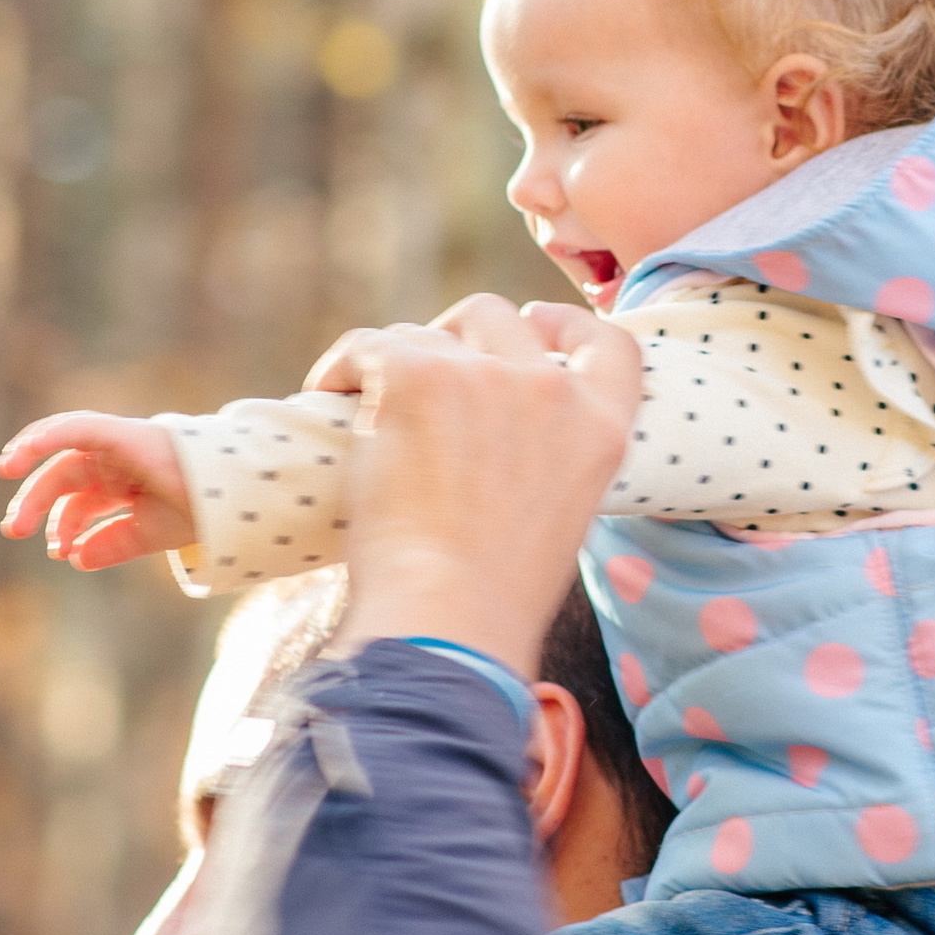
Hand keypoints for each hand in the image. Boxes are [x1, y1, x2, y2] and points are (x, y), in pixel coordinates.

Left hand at [0, 411, 193, 569]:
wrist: (234, 494)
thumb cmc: (201, 510)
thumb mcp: (150, 534)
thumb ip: (113, 544)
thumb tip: (76, 558)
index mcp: (125, 484)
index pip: (80, 499)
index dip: (62, 523)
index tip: (55, 551)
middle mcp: (117, 461)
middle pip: (64, 478)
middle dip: (36, 504)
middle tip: (13, 530)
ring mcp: (119, 444)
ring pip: (62, 455)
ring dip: (34, 476)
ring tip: (12, 499)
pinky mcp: (123, 432)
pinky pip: (78, 428)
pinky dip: (48, 435)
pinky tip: (23, 452)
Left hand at [334, 299, 640, 676]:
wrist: (449, 617)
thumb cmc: (495, 595)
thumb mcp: (559, 518)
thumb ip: (547, 459)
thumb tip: (499, 442)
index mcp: (599, 427)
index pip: (607, 343)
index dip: (566, 325)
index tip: (538, 323)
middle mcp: (549, 389)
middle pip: (498, 317)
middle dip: (458, 333)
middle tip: (425, 369)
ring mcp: (483, 376)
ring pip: (424, 335)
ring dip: (396, 363)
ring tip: (367, 406)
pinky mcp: (416, 376)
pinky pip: (368, 345)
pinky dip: (343, 366)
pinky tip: (328, 392)